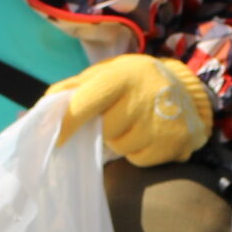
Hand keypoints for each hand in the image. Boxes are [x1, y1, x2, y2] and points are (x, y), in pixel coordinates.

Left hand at [46, 55, 212, 167]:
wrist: (190, 93)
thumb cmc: (136, 82)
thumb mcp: (109, 73)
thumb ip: (76, 88)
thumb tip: (41, 109)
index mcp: (124, 74)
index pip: (87, 102)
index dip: (68, 122)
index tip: (55, 139)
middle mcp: (145, 96)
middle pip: (104, 130)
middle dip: (105, 128)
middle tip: (121, 113)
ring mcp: (162, 122)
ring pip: (120, 147)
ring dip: (122, 139)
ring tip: (139, 122)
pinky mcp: (174, 143)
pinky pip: (138, 159)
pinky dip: (138, 150)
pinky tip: (151, 133)